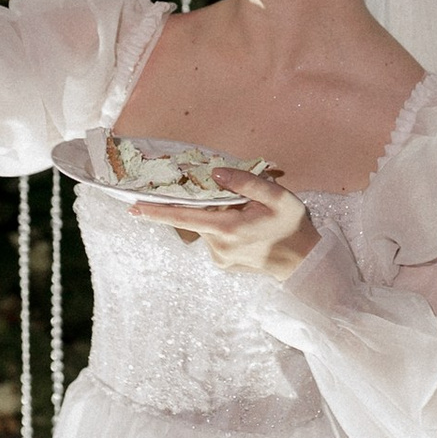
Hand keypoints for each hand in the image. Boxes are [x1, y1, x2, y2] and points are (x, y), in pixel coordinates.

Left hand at [129, 167, 318, 281]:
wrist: (304, 261)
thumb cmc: (291, 225)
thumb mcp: (277, 196)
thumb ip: (246, 182)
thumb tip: (216, 174)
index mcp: (228, 227)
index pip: (183, 216)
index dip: (156, 211)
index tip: (132, 207)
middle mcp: (218, 246)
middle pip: (195, 219)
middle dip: (200, 205)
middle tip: (219, 200)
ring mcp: (219, 257)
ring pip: (207, 228)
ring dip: (218, 217)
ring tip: (248, 216)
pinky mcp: (223, 264)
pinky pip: (215, 239)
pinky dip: (223, 229)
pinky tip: (246, 229)